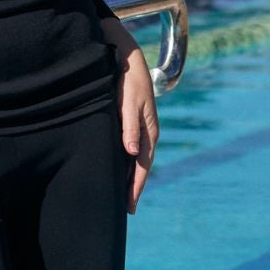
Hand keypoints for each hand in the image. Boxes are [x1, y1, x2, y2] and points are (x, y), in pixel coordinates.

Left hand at [120, 45, 157, 213]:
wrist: (129, 59)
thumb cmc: (128, 81)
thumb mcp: (128, 103)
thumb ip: (129, 128)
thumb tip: (132, 153)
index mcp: (149, 132)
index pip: (142, 166)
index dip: (135, 187)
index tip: (129, 205)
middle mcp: (148, 133)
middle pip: (141, 167)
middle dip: (134, 187)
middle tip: (127, 209)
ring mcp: (142, 129)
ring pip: (136, 160)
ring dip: (130, 177)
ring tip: (123, 196)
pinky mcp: (133, 123)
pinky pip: (132, 149)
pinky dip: (127, 163)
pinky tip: (120, 169)